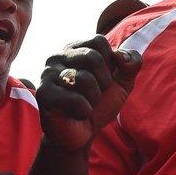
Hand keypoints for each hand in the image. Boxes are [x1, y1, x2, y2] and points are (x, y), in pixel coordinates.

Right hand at [37, 36, 142, 153]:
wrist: (82, 133)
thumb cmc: (100, 104)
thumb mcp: (123, 82)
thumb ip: (132, 63)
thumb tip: (120, 55)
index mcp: (75, 48)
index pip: (99, 41)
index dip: (109, 64)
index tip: (103, 79)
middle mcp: (58, 56)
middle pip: (93, 57)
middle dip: (103, 82)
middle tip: (95, 95)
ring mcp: (47, 74)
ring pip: (84, 78)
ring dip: (94, 98)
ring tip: (86, 104)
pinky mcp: (44, 94)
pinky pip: (75, 99)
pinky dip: (84, 111)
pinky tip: (76, 114)